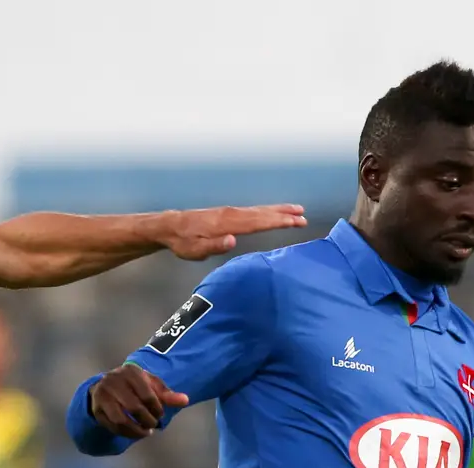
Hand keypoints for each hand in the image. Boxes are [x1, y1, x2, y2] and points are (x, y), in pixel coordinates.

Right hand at [89, 364, 187, 438]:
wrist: (108, 386)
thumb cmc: (136, 386)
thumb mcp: (152, 386)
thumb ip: (168, 395)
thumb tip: (185, 400)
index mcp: (131, 371)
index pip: (148, 395)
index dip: (157, 409)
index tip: (160, 415)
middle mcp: (113, 380)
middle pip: (135, 408)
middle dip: (147, 421)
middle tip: (153, 425)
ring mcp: (103, 394)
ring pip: (121, 419)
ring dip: (136, 430)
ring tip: (146, 432)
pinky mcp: (97, 408)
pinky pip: (113, 426)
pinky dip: (126, 434)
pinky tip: (135, 433)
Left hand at [156, 205, 306, 260]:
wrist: (170, 226)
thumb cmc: (183, 242)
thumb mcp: (194, 250)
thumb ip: (213, 246)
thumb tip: (232, 240)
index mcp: (227, 224)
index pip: (257, 222)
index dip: (277, 221)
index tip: (295, 221)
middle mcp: (231, 214)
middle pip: (262, 214)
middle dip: (283, 214)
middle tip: (303, 215)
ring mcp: (230, 212)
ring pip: (259, 211)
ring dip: (278, 210)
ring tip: (296, 211)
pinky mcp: (228, 214)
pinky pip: (253, 211)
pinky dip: (266, 211)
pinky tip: (273, 213)